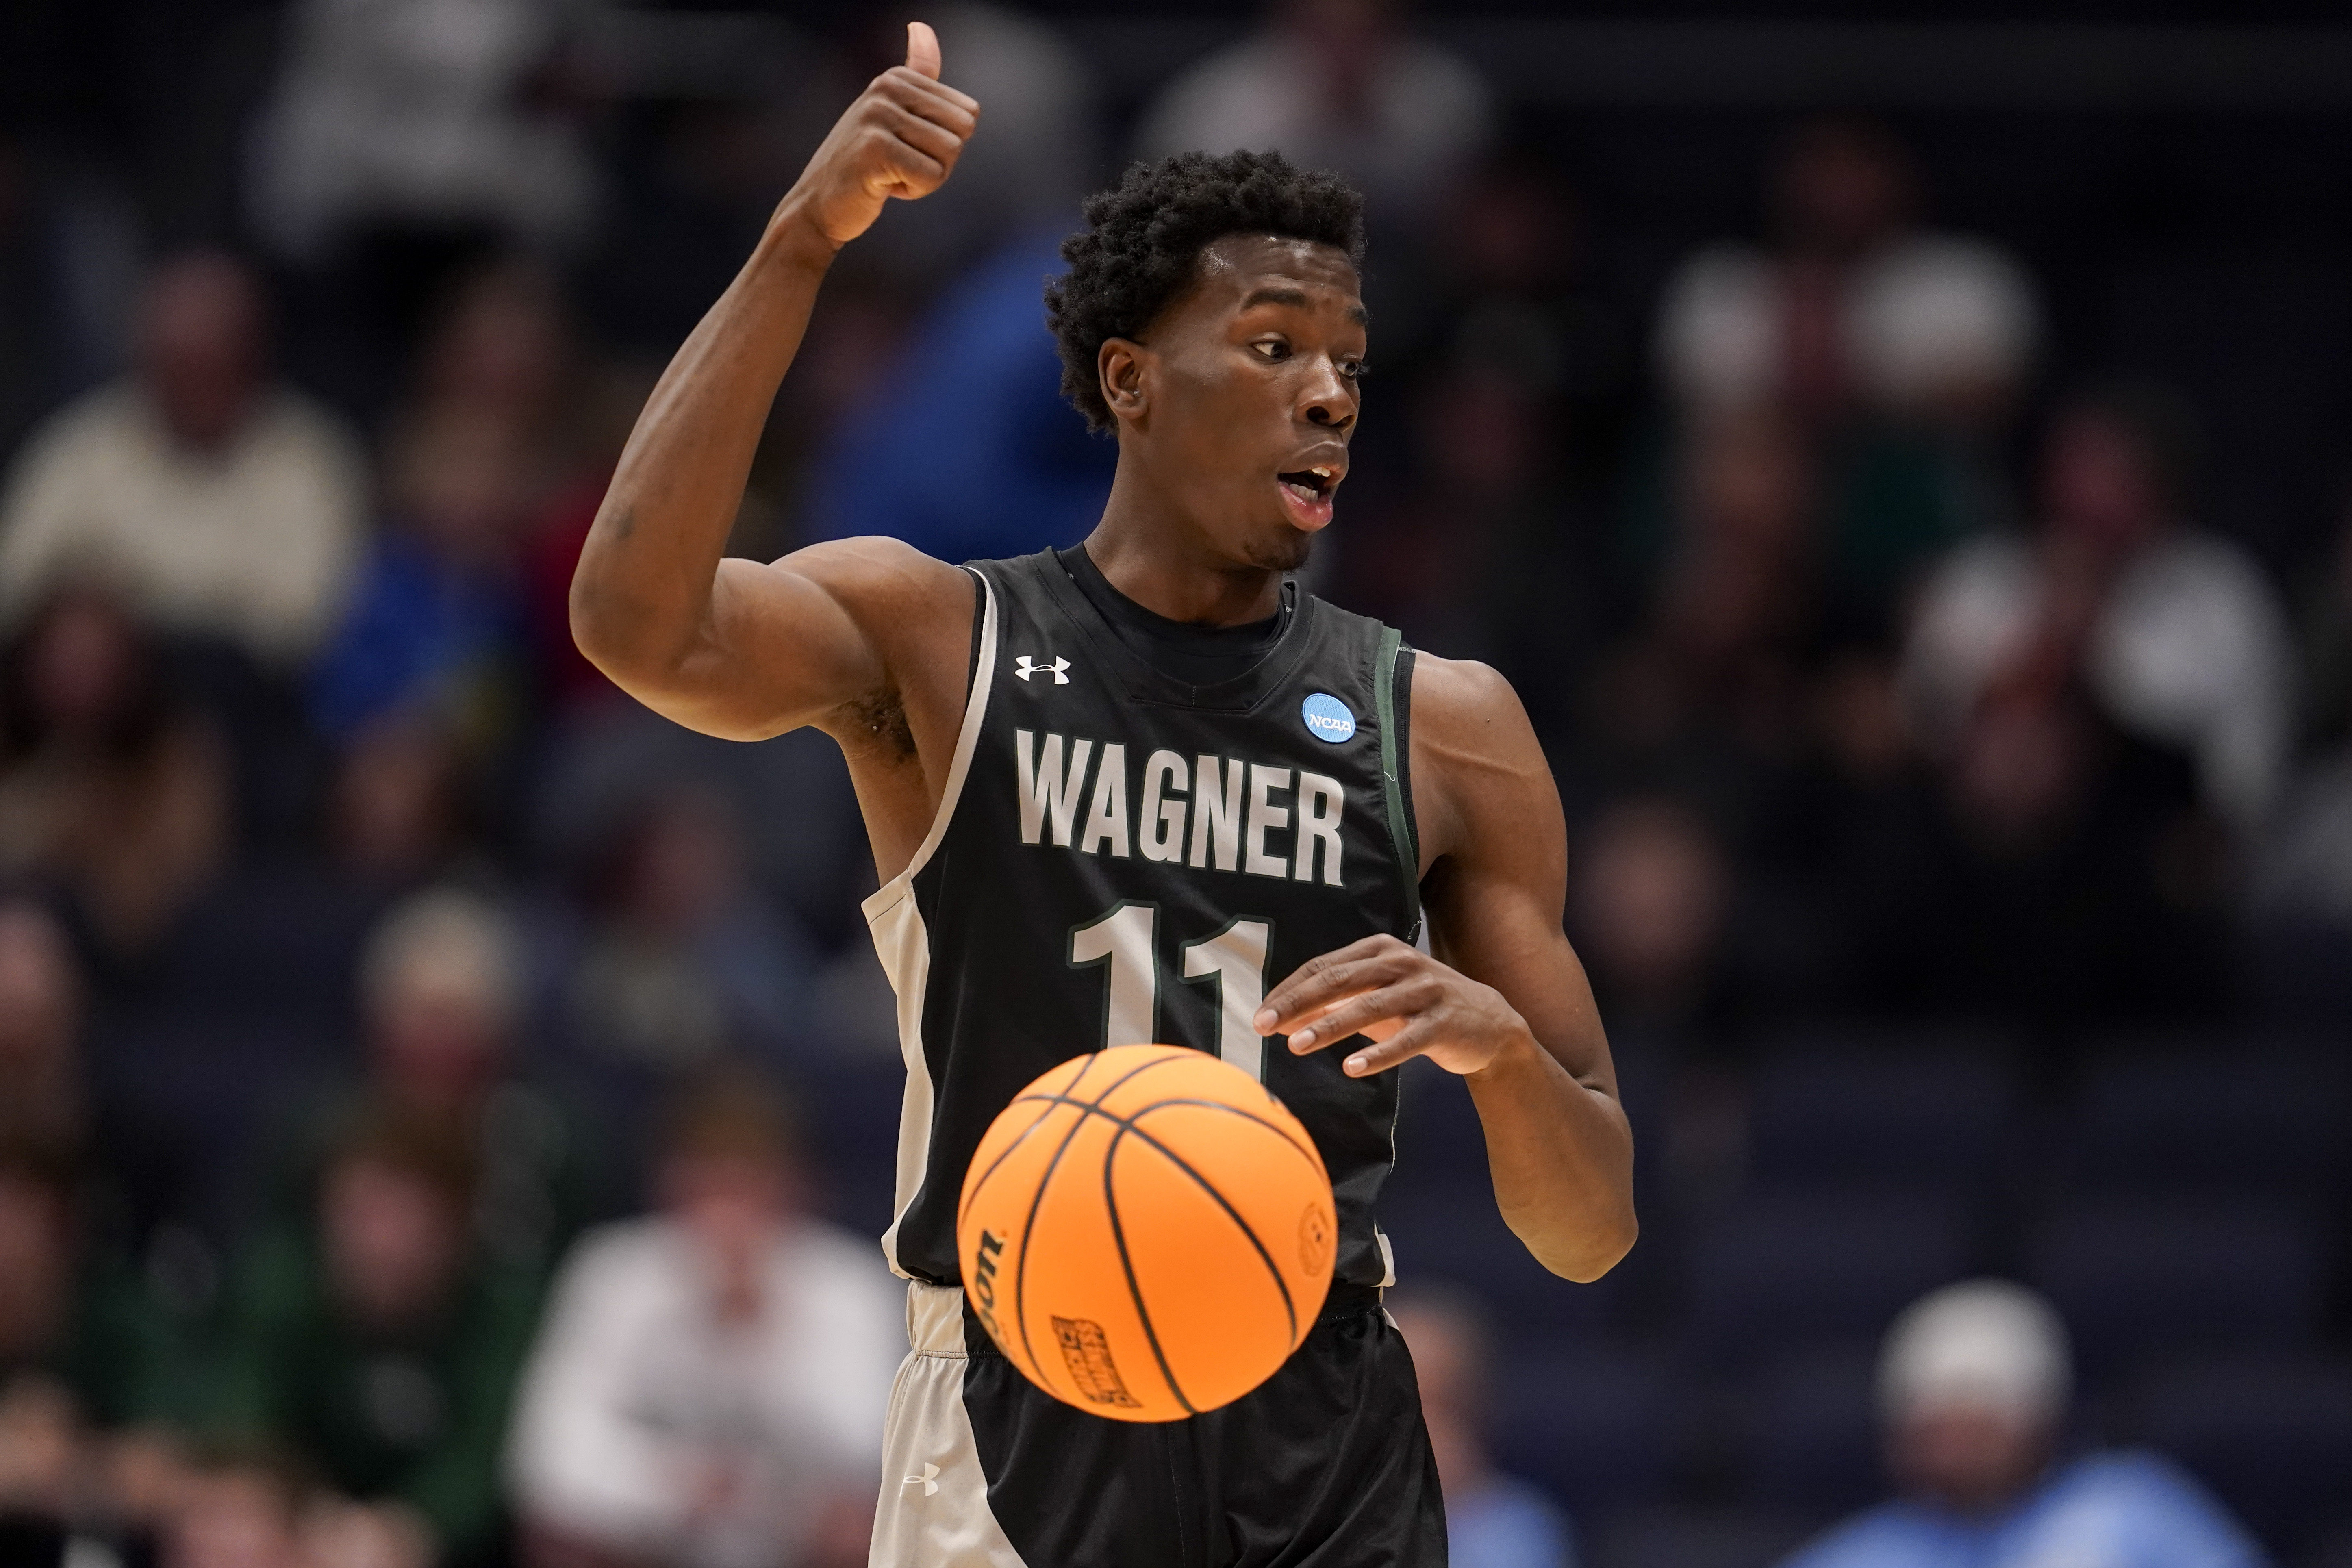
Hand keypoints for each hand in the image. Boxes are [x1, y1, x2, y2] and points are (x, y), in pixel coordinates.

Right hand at [782, 21, 977, 247]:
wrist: (819, 203)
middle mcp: (886, 88)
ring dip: (926, 178)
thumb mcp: (892, 113)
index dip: (945, 143)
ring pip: (949, 155)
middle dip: (941, 160)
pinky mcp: (875, 148)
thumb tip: (921, 25)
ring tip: (890, 174)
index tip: (908, 148)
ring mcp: (878, 116)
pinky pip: (931, 176)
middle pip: (963, 132)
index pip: (968, 113)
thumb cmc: (863, 164)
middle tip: (901, 165)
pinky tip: (883, 186)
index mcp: (896, 78)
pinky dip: (914, 191)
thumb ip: (916, 75)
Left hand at [1256, 934, 1535, 1078]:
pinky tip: (1352, 1068)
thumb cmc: (1417, 1008)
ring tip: (1296, 1046)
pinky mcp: (1445, 1022)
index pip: (1323, 967)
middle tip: (1263, 1027)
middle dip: (1298, 1004)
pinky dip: (1379, 1054)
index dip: (1289, 991)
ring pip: (1370, 1007)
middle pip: (1339, 980)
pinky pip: (1407, 1040)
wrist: (1488, 1024)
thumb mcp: (1376, 998)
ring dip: (1330, 1026)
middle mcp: (1401, 962)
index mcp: (1379, 949)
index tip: (1260, 1015)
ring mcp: (1426, 990)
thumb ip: (1333, 1003)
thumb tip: (1280, 1020)